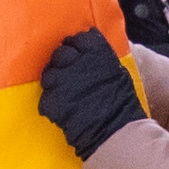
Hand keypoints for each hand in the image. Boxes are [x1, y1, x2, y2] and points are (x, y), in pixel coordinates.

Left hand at [38, 29, 147, 160]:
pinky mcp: (51, 100)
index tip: (78, 56)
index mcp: (94, 50)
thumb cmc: (122, 102)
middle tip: (70, 76)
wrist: (116, 129)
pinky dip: (53, 104)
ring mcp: (60, 80)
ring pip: (49, 75)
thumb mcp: (117, 71)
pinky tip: (64, 110)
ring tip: (66, 95)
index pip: (77, 39)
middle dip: (63, 63)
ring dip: (56, 83)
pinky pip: (46, 98)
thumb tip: (89, 53)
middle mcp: (74, 60)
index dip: (76, 47)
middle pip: (60, 54)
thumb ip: (100, 59)